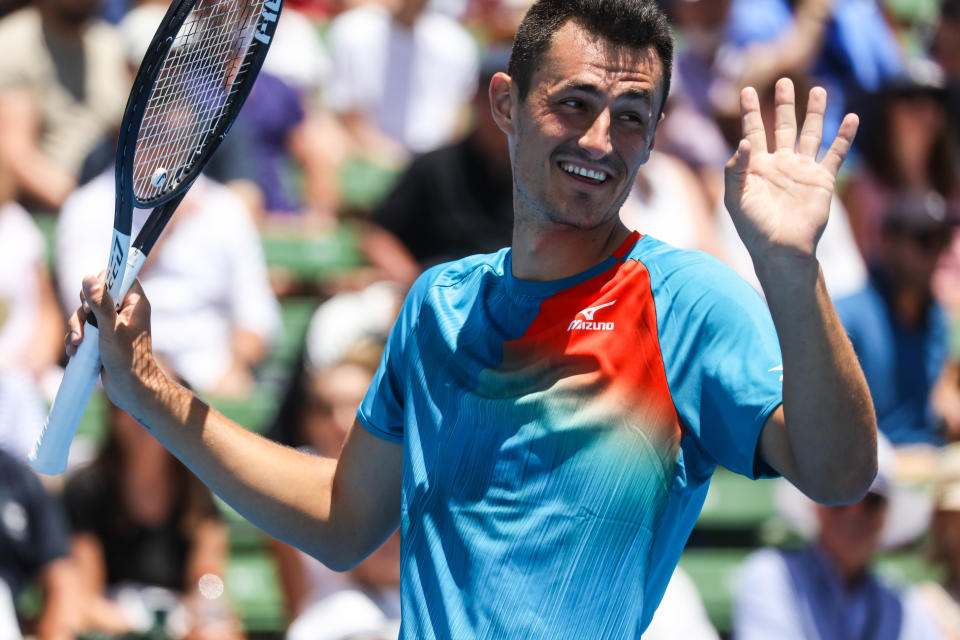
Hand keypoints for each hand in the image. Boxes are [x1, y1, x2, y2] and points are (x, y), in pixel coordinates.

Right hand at [66, 274, 159, 411]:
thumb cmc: (127, 359)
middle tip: (86, 323)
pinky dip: (77, 337)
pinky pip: (84, 328)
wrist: (131, 388)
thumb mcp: (111, 328)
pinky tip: (75, 350)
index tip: (92, 294)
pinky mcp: (102, 336)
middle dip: (83, 309)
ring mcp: (112, 323)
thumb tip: (89, 278)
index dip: (102, 280)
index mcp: (134, 302)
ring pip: (85, 312)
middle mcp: (124, 309)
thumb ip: (100, 303)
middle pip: (94, 292)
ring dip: (77, 327)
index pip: (118, 275)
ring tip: (78, 344)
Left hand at [723, 78, 858, 271]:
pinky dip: (843, 136)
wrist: (781, 249)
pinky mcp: (822, 180)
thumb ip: (736, 169)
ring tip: (818, 89)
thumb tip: (745, 141)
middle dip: (783, 105)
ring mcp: (802, 170)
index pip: (753, 132)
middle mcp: (780, 164)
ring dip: (814, 113)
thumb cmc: (754, 227)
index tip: (747, 90)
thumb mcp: (736, 198)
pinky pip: (835, 154)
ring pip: (810, 134)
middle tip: (783, 81)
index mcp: (757, 167)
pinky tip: (850, 118)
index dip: (750, 112)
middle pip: (783, 126)